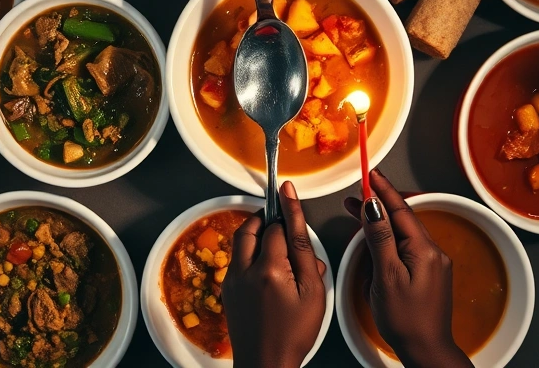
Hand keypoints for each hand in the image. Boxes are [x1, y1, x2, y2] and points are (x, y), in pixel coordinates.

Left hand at [222, 181, 326, 367]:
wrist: (266, 365)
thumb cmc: (294, 332)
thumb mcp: (311, 291)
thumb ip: (303, 250)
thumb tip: (294, 213)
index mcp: (268, 269)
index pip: (277, 227)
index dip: (287, 212)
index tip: (287, 188)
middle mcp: (243, 270)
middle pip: (251, 228)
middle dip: (267, 218)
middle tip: (282, 217)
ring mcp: (231, 280)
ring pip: (240, 242)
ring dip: (257, 233)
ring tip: (277, 239)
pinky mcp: (226, 290)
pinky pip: (236, 259)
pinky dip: (250, 252)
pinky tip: (268, 266)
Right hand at [344, 170, 471, 367]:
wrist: (425, 350)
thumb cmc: (405, 319)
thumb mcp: (386, 276)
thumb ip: (380, 239)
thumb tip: (373, 208)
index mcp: (424, 250)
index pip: (400, 210)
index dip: (383, 190)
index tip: (370, 173)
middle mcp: (432, 252)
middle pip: (402, 218)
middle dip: (378, 204)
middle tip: (356, 194)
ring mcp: (432, 263)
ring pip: (403, 232)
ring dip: (381, 222)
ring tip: (358, 214)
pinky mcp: (427, 273)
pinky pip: (405, 247)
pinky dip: (388, 239)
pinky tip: (374, 242)